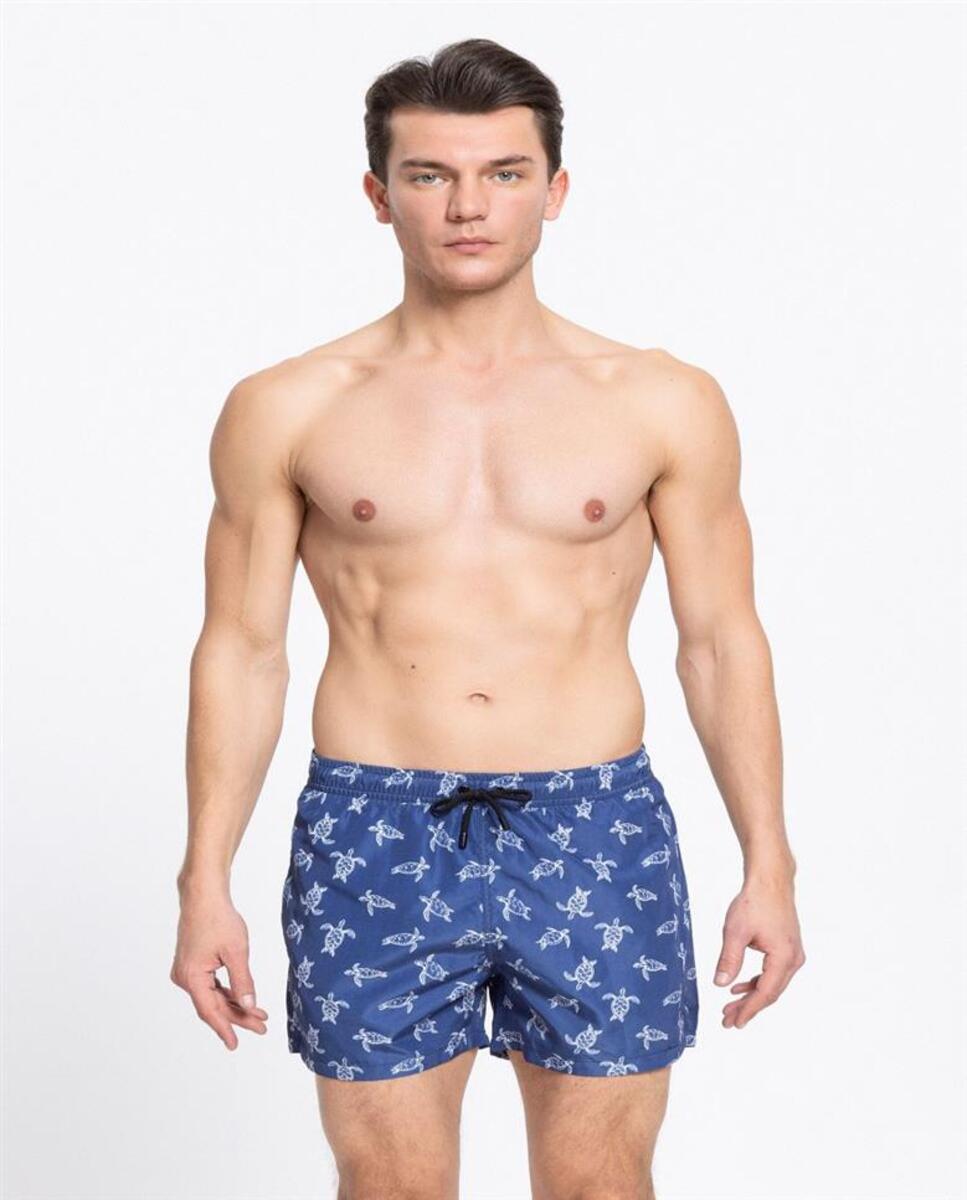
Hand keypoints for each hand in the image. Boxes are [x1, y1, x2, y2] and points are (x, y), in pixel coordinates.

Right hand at [170, 892, 268, 1049]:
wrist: (203, 895)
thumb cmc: (219, 919)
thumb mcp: (236, 952)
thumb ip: (243, 982)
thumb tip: (249, 1007)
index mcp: (191, 977)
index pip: (210, 1011)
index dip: (225, 1029)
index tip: (235, 1044)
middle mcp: (184, 977)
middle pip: (213, 1005)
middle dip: (238, 1017)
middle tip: (261, 1027)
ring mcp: (186, 971)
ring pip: (212, 996)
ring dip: (234, 1005)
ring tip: (259, 1015)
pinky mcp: (191, 964)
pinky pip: (209, 985)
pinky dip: (226, 992)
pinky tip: (242, 999)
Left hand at [713, 875, 805, 1027]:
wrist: (770, 880)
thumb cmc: (754, 902)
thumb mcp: (735, 931)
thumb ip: (729, 959)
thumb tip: (720, 984)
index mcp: (784, 958)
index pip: (765, 993)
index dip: (749, 1010)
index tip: (734, 1023)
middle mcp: (793, 959)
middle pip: (770, 992)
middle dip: (748, 1007)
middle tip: (727, 1020)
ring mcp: (793, 954)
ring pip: (771, 984)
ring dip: (751, 995)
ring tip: (730, 1007)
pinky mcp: (787, 948)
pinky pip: (773, 973)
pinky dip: (756, 982)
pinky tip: (739, 987)